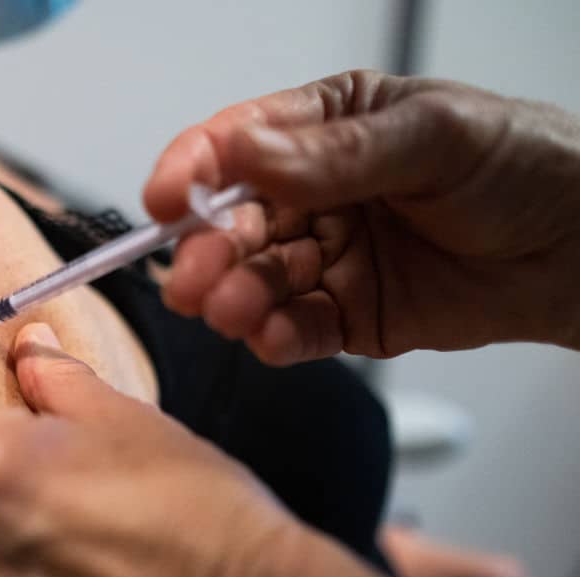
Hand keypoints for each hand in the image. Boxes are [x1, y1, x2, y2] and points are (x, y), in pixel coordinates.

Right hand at [144, 70, 579, 363]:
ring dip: (235, 297)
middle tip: (190, 275)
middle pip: (234, 222)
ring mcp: (328, 257)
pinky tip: (266, 336)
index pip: (239, 145)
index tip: (164, 198)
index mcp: (325, 129)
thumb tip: (246, 155)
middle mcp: (315, 194)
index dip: (193, 169)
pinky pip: (295, 329)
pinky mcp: (347, 315)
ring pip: (257, 280)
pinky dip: (274, 337)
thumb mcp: (433, 137)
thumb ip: (334, 154)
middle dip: (205, 250)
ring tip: (230, 310)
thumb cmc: (523, 165)